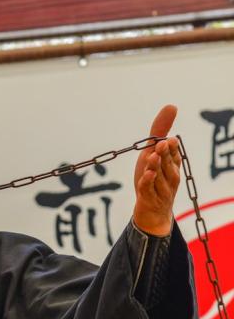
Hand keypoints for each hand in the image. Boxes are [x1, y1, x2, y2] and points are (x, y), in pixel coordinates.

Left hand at [133, 105, 181, 236]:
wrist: (152, 212)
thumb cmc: (153, 178)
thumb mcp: (153, 153)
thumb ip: (160, 131)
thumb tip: (172, 106)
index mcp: (172, 165)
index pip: (175, 154)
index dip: (172, 148)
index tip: (170, 139)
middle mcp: (170, 177)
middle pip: (167, 165)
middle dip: (164, 154)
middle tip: (161, 144)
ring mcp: (161, 190)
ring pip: (159, 178)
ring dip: (155, 167)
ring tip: (151, 158)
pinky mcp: (149, 200)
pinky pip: (148, 191)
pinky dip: (147, 184)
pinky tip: (144, 176)